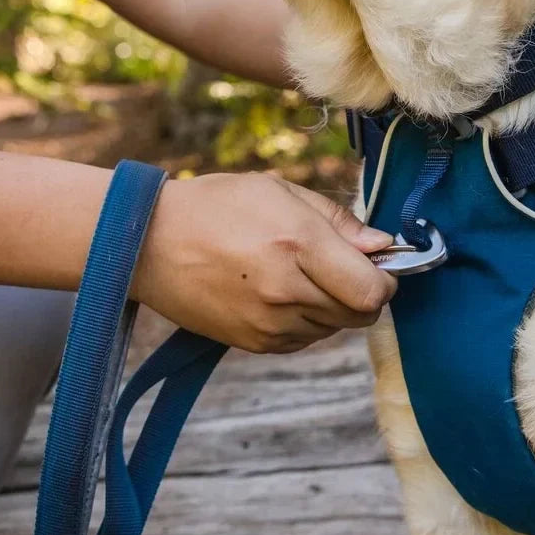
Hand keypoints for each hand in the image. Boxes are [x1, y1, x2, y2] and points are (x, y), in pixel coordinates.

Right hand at [132, 172, 396, 352]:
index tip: (374, 262)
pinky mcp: (254, 343)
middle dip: (361, 291)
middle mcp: (287, 290)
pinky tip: (276, 291)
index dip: (385, 278)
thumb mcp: (277, 191)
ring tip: (295, 273)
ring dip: (330, 306)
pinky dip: (303, 320)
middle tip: (335, 265)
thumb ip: (337, 220)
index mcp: (298, 244)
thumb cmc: (216, 206)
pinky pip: (303, 339)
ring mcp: (269, 323)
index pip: (375, 291)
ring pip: (333, 328)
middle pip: (361, 314)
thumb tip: (383, 246)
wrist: (149, 242)